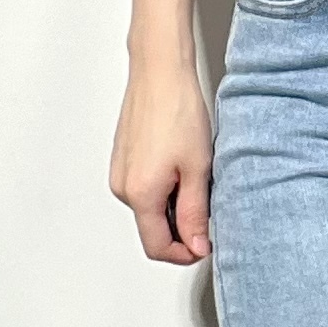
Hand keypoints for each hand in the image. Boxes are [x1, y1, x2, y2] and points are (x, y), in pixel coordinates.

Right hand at [109, 58, 213, 264]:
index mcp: (140, 194)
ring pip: (149, 209)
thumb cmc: (177, 110)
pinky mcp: (122, 160)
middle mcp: (123, 187)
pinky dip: (163, 189)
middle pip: (152, 229)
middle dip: (181, 228)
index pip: (157, 247)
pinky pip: (143, 189)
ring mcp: (120, 173)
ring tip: (195, 177)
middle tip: (207, 205)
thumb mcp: (197, 169)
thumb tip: (195, 245)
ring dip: (173, 206)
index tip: (204, 245)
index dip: (184, 253)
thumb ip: (194, 214)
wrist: (160, 73)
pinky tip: (181, 166)